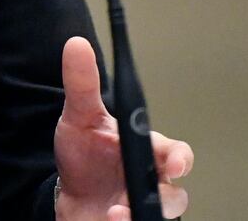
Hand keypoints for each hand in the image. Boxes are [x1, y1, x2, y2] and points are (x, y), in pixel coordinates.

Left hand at [53, 36, 192, 220]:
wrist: (67, 192)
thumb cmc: (84, 153)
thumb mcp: (79, 115)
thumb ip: (81, 83)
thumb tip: (76, 45)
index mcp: (146, 152)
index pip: (176, 154)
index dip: (180, 159)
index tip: (174, 163)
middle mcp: (150, 182)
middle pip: (175, 194)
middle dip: (164, 198)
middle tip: (136, 198)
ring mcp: (140, 206)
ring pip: (160, 215)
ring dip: (140, 215)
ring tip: (115, 213)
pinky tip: (107, 219)